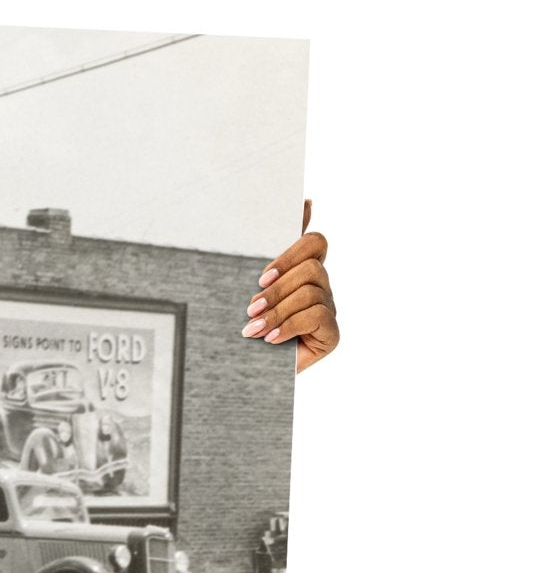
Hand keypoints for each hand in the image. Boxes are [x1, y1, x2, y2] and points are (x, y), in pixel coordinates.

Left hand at [244, 199, 338, 371]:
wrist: (241, 372)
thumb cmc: (243, 325)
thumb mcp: (247, 287)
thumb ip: (268, 250)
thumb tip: (305, 201)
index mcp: (302, 271)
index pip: (314, 243)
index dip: (292, 252)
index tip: (261, 276)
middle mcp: (320, 287)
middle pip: (312, 267)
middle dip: (277, 288)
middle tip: (251, 308)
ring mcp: (328, 310)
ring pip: (312, 292)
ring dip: (277, 310)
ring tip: (253, 329)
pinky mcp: (331, 334)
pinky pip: (318, 316)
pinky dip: (289, 327)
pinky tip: (270, 339)